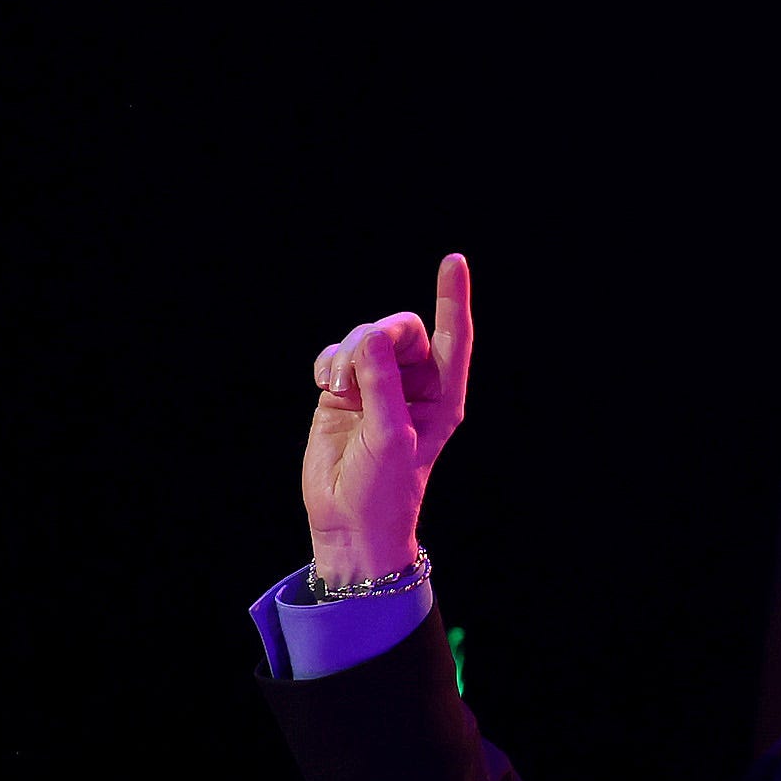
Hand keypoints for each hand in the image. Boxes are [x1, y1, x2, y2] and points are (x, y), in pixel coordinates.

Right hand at [304, 253, 474, 584]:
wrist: (348, 518)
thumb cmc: (384, 486)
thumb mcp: (389, 436)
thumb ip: (382, 385)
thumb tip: (372, 337)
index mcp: (442, 395)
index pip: (453, 337)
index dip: (453, 298)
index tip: (453, 261)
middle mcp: (414, 385)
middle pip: (400, 330)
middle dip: (374, 339)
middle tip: (351, 369)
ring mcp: (378, 386)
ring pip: (365, 339)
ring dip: (346, 355)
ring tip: (337, 389)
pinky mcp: (345, 392)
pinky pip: (336, 355)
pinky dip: (328, 363)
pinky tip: (327, 387)